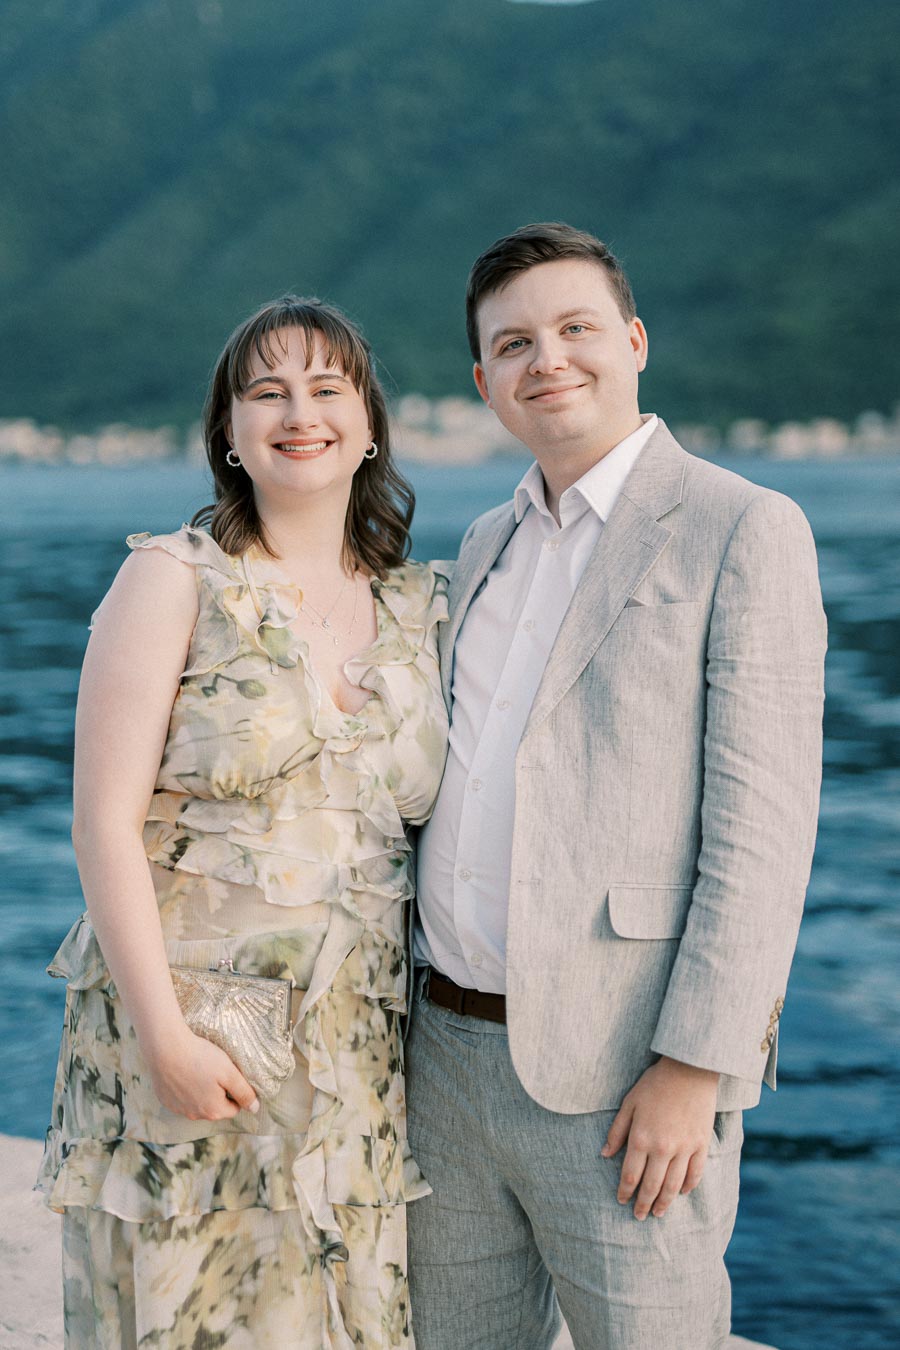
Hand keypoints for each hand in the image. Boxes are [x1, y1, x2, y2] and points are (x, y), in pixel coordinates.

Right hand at [145, 1024, 258, 1120]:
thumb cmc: (201, 1058)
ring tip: (198, 1070)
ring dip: (201, 1092)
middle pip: (215, 1107)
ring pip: (197, 1104)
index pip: (233, 1108)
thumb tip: (255, 1109)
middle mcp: (195, 1115)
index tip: (229, 1075)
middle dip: (218, 1093)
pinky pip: (181, 1099)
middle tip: (214, 1071)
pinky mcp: (165, 1100)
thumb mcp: (229, 1072)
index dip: (235, 1091)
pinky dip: (185, 1089)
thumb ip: (244, 1092)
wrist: (166, 1048)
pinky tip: (184, 1073)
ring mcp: (178, 1109)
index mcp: (213, 1111)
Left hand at [601, 1056, 718, 1219]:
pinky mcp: (701, 1144)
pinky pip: (695, 1173)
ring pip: (674, 1185)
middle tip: (639, 1216)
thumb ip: (617, 1131)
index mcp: (641, 1138)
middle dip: (643, 1204)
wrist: (690, 1070)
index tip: (622, 1201)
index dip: (625, 1191)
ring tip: (658, 1212)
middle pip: (652, 1185)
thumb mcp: (629, 1103)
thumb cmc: (655, 1084)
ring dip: (665, 1202)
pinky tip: (682, 1193)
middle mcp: (663, 1148)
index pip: (631, 1175)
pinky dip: (688, 1186)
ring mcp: (685, 1148)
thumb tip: (605, 1154)